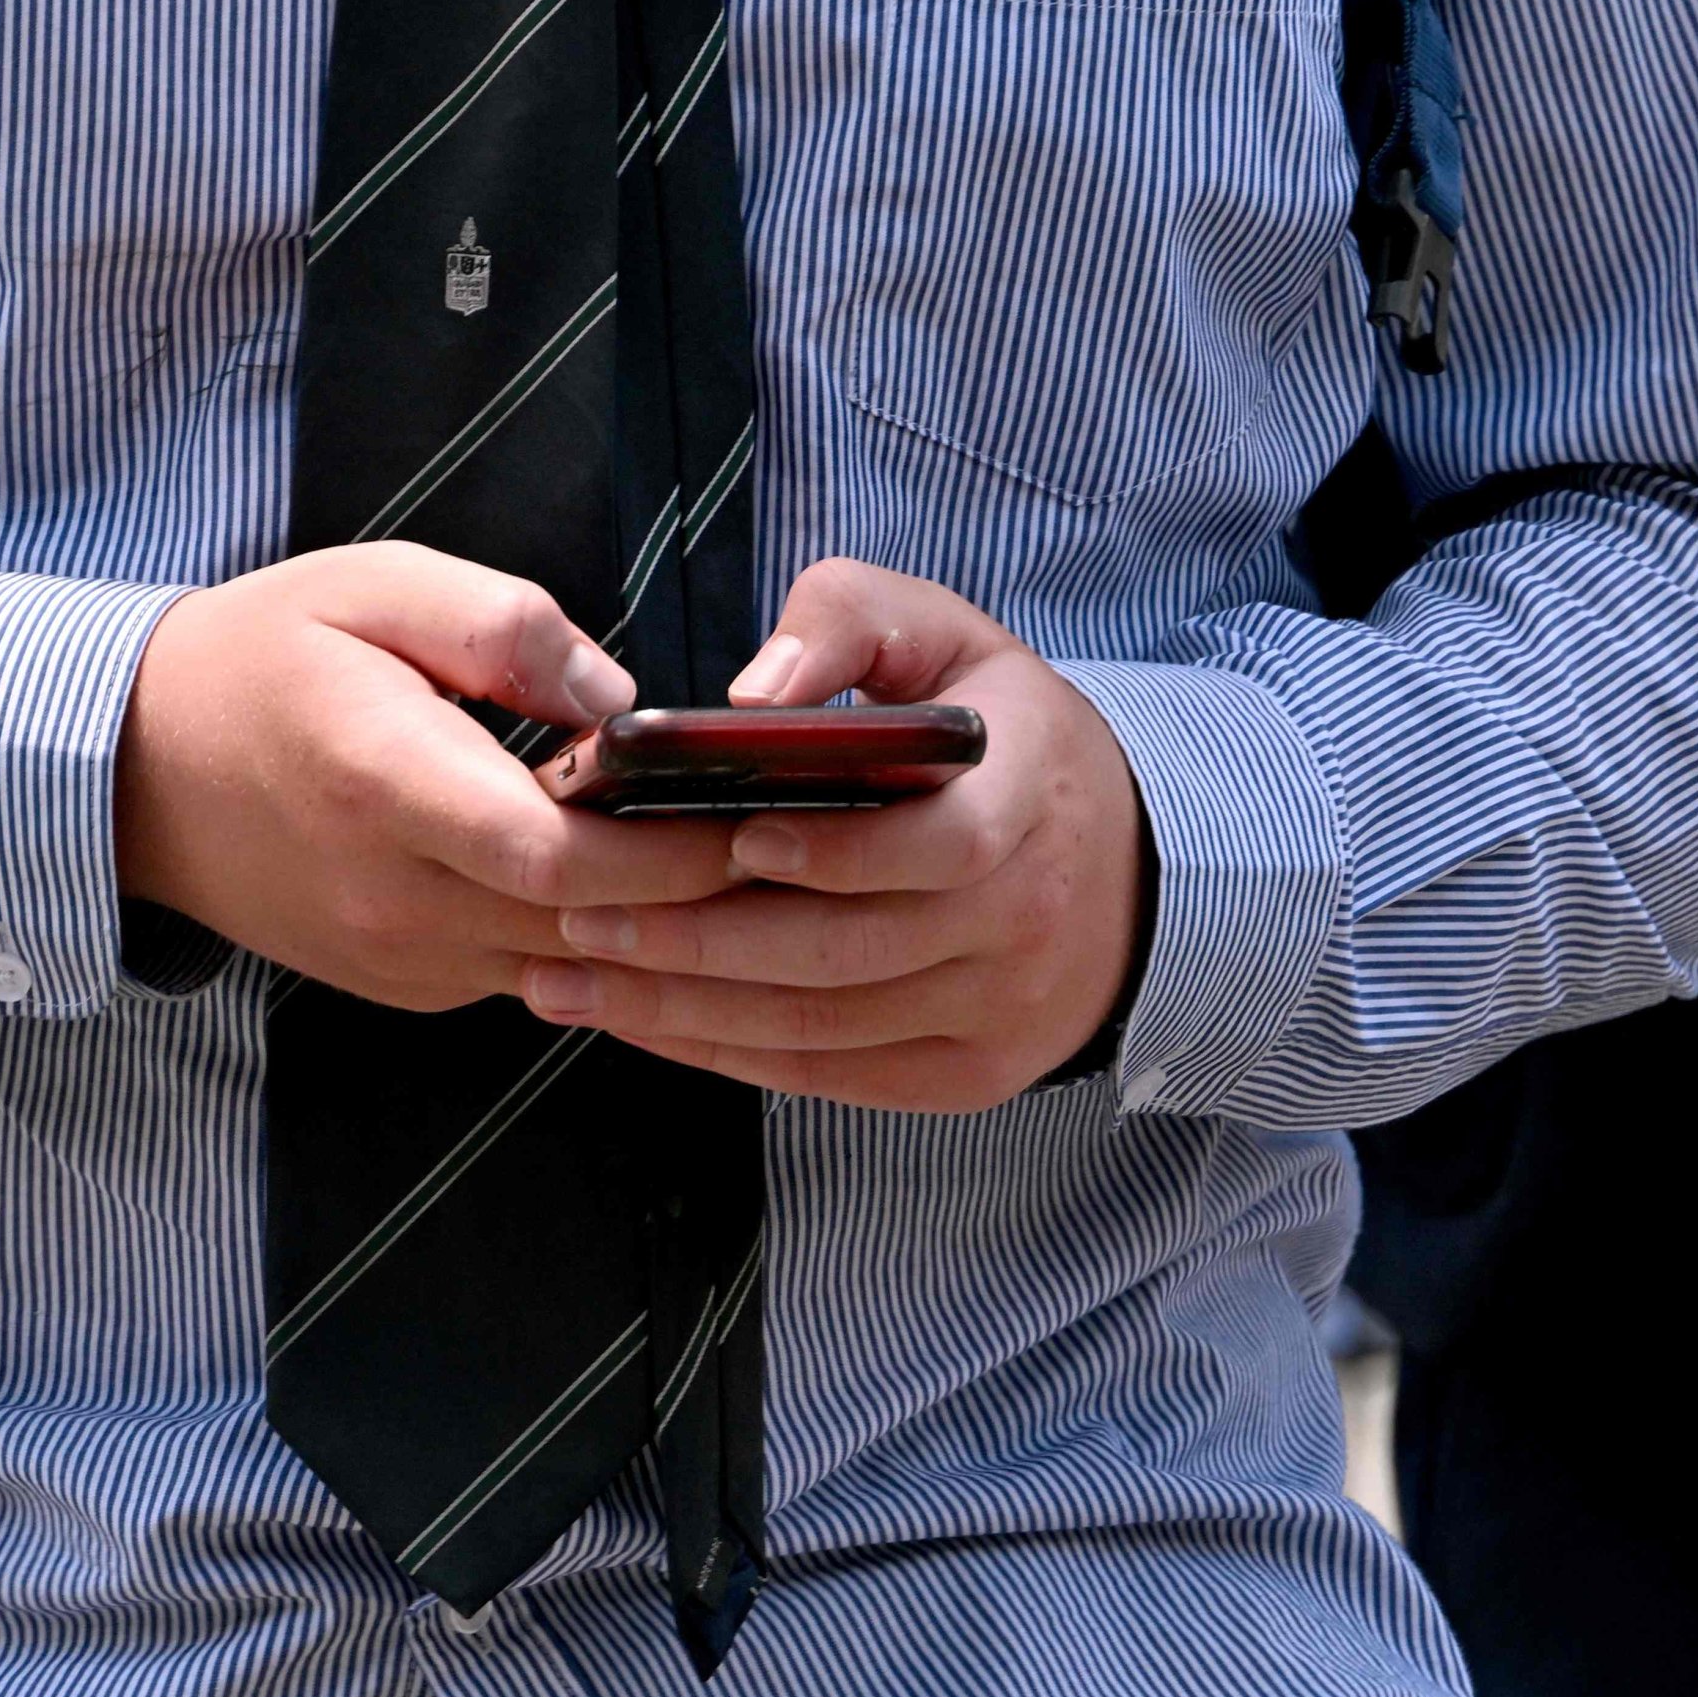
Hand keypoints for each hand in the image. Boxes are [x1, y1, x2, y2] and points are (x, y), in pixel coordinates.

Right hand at [114, 542, 743, 1008]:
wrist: (138, 769)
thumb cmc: (262, 658)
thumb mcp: (374, 585)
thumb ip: (507, 629)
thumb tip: (620, 701)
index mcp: (386, 787)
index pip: (559, 859)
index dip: (670, 853)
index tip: (755, 814)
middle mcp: (393, 897)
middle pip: (585, 931)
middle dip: (698, 898)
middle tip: (797, 848)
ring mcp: (399, 957)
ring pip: (569, 969)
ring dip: (657, 931)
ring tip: (750, 871)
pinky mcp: (408, 982)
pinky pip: (528, 974)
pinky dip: (595, 942)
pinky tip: (648, 890)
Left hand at [521, 558, 1148, 1113]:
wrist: (1127, 871)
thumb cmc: (1000, 736)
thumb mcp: (948, 636)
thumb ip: (848, 621)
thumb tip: (751, 695)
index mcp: (1029, 801)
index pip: (943, 846)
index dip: (840, 852)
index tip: (735, 837)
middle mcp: (1025, 921)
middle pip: (850, 953)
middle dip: (699, 940)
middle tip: (577, 915)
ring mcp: (999, 1012)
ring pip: (824, 1027)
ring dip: (684, 1010)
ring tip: (570, 974)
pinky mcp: (966, 1075)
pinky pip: (830, 1076)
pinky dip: (725, 1054)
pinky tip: (638, 1021)